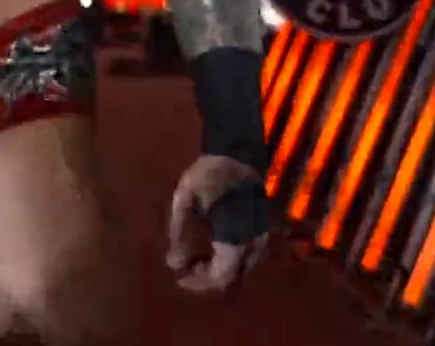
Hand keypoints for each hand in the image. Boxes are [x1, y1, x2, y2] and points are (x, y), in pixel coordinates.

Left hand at [167, 155, 268, 294]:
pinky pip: (246, 254)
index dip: (200, 283)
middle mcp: (253, 243)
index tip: (179, 277)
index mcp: (235, 239)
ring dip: (217, 267)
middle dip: (207, 276)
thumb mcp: (185, 202)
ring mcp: (261, 235)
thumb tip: (173, 264)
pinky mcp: (261, 227)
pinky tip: (209, 247)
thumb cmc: (208, 174)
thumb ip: (180, 235)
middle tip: (184, 267)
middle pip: (231, 275)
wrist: (236, 151)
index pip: (221, 276)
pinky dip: (227, 257)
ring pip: (240, 266)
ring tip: (193, 258)